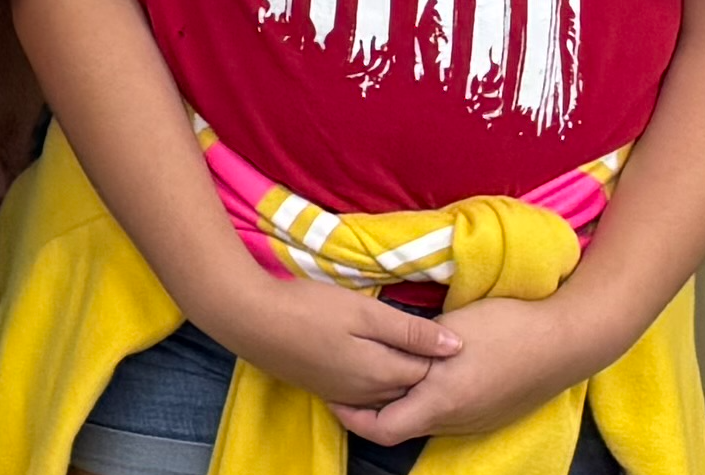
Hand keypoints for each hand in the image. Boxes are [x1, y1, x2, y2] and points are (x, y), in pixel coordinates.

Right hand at [189, 266, 459, 414]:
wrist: (247, 319)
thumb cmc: (307, 308)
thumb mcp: (363, 311)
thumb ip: (411, 331)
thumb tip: (457, 346)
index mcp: (382, 372)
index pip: (429, 371)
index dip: (440, 352)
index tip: (445, 327)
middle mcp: (367, 393)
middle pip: (411, 387)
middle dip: (424, 367)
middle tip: (427, 337)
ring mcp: (344, 395)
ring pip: (388, 394)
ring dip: (400, 376)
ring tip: (403, 348)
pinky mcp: (325, 390)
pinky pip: (365, 396)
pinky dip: (377, 382)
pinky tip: (372, 361)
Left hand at [340, 291, 620, 445]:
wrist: (568, 339)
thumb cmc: (505, 326)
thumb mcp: (447, 332)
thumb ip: (412, 347)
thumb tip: (382, 351)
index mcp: (441, 402)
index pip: (382, 429)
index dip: (352, 416)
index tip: (335, 393)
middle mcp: (458, 422)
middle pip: (403, 429)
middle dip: (374, 409)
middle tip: (353, 381)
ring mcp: (480, 422)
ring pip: (427, 424)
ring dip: (404, 406)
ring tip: (386, 376)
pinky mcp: (496, 416)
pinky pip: (452, 419)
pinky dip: (430, 405)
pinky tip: (427, 379)